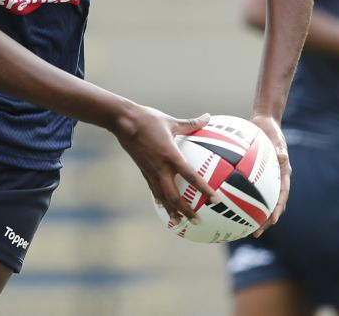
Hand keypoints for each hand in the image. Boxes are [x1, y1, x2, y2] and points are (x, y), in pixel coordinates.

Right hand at [111, 106, 214, 224]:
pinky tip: (162, 205)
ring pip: (162, 197)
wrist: (123, 122)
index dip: (204, 189)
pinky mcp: (143, 171)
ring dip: (172, 210)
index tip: (215, 200)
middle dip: (186, 211)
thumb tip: (208, 117)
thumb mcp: (172, 121)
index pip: (191, 176)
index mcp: (171, 155)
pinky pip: (153, 189)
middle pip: (175, 196)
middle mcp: (161, 168)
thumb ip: (192, 123)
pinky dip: (159, 198)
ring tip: (179, 222)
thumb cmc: (148, 118)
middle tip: (197, 221)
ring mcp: (151, 171)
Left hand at [250, 113, 289, 235]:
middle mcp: (275, 180)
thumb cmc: (272, 130)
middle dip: (264, 220)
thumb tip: (283, 156)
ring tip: (240, 226)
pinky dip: (238, 196)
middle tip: (256, 232)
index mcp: (283, 175)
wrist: (265, 122)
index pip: (282, 196)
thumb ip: (280, 149)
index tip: (273, 220)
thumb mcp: (277, 138)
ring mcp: (265, 179)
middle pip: (271, 205)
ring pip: (259, 201)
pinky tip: (225, 202)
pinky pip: (245, 188)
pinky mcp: (254, 176)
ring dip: (252, 214)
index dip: (277, 209)